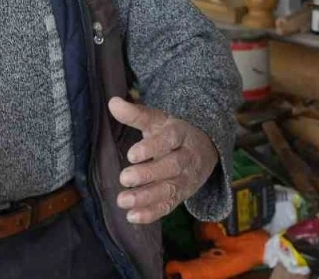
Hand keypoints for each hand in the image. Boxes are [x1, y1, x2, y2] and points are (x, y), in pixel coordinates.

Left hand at [108, 97, 218, 224]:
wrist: (206, 148)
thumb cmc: (173, 132)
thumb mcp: (158, 120)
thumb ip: (136, 114)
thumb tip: (112, 103)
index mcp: (181, 134)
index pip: (169, 140)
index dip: (152, 147)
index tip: (131, 154)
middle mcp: (187, 157)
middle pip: (171, 167)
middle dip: (148, 174)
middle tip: (124, 178)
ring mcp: (187, 179)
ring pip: (170, 189)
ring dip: (146, 198)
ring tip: (123, 201)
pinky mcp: (183, 195)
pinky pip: (169, 206)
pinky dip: (152, 213)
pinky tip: (132, 216)